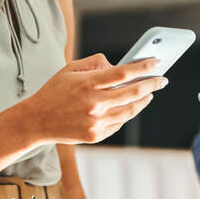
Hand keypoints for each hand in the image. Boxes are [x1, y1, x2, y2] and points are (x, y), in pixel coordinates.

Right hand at [24, 54, 168, 144]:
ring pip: (130, 111)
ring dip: (144, 101)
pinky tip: (131, 106)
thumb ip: (95, 63)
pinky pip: (119, 123)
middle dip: (152, 85)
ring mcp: (96, 122)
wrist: (36, 121)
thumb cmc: (55, 91)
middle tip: (163, 80)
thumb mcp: (70, 69)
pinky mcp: (96, 135)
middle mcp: (94, 104)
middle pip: (133, 93)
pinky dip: (128, 113)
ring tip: (150, 93)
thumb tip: (118, 65)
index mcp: (87, 84)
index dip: (144, 67)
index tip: (157, 63)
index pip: (123, 73)